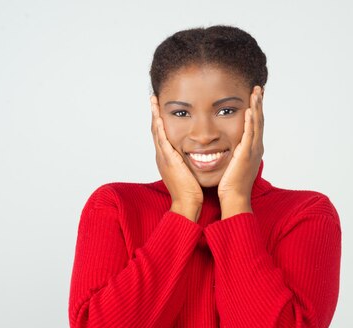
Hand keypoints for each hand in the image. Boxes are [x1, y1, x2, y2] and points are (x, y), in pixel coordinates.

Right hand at [150, 96, 202, 220]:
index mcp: (167, 158)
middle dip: (154, 113)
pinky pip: (162, 141)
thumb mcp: (189, 172)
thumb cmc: (191, 192)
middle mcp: (162, 156)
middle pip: (155, 130)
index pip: (162, 135)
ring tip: (153, 101)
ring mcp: (164, 158)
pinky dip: (159, 129)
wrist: (188, 205)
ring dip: (154, 115)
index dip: (160, 120)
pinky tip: (159, 117)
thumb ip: (190, 162)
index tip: (160, 107)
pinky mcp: (169, 161)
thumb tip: (199, 154)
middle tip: (152, 98)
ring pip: (156, 132)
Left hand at [218, 86, 264, 211]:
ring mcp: (253, 151)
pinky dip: (250, 122)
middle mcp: (256, 148)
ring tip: (256, 93)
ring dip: (257, 107)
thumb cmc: (231, 184)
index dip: (257, 110)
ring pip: (257, 125)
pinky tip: (249, 110)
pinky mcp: (246, 155)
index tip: (256, 96)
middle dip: (259, 104)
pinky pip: (249, 135)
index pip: (256, 125)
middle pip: (259, 121)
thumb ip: (233, 152)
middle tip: (259, 88)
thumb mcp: (234, 163)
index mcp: (253, 149)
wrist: (234, 198)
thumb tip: (228, 146)